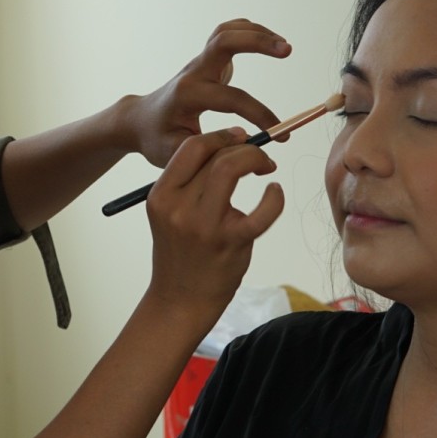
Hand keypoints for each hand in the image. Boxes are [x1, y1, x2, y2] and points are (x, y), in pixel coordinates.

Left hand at [125, 19, 290, 167]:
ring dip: (256, 33)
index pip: (231, 98)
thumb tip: (246, 145)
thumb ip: (209, 150)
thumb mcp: (175, 153)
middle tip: (288, 50)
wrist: (142, 120)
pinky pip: (227, 35)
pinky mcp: (207, 61)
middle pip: (223, 41)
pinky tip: (270, 41)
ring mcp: (200, 63)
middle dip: (257, 42)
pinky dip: (249, 32)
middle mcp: (194, 72)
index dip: (260, 115)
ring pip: (226, 32)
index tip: (281, 135)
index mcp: (188, 95)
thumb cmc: (158, 138)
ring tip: (285, 47)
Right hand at [144, 127, 284, 310]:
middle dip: (243, 146)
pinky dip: (275, 197)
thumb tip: (230, 146)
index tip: (239, 137)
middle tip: (258, 155)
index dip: (220, 136)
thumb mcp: (170, 214)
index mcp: (161, 196)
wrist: (180, 301)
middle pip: (215, 154)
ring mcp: (204, 225)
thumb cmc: (180, 253)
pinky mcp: (231, 243)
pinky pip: (262, 211)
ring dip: (255, 159)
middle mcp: (179, 207)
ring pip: (231, 169)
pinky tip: (274, 193)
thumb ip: (190, 183)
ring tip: (265, 167)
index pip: (191, 148)